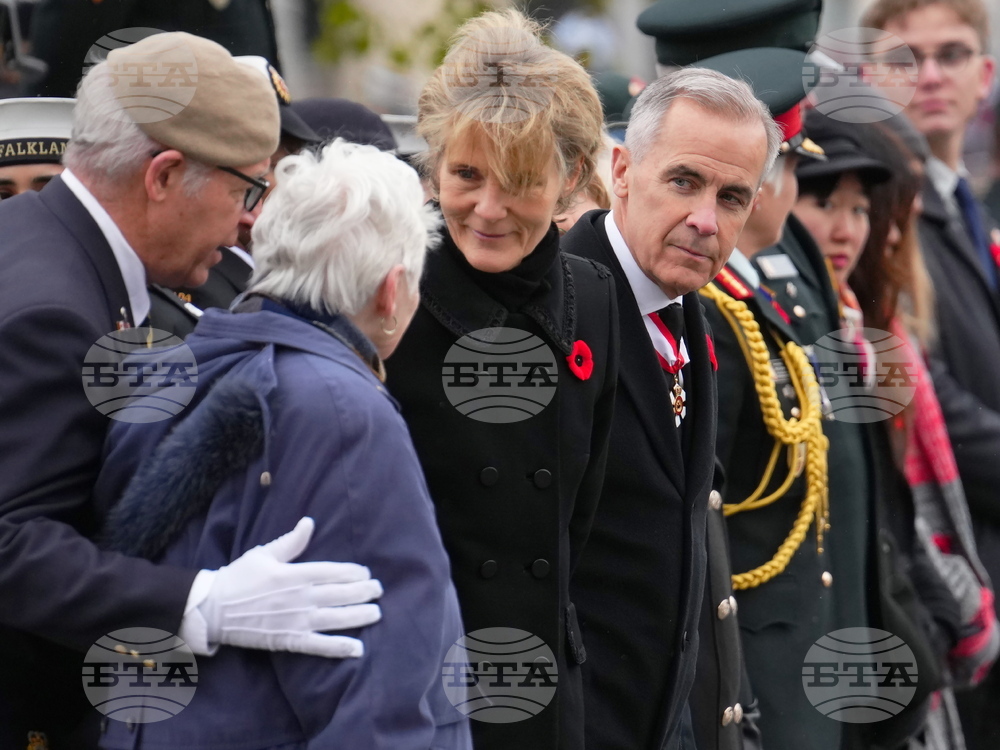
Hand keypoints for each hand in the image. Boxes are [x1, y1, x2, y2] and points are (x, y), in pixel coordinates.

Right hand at [200, 517, 382, 657]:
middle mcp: (300, 597)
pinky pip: (319, 646)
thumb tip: (309, 522)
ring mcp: (296, 620)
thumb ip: (291, 541)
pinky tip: (358, 649)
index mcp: (294, 574)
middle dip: (364, 592)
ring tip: (377, 614)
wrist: (213, 608)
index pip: (332, 571)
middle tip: (379, 591)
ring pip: (335, 618)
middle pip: (340, 594)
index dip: (353, 572)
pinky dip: (339, 647)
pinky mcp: (289, 640)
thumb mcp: (264, 553)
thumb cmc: (239, 577)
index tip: (367, 573)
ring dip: (359, 616)